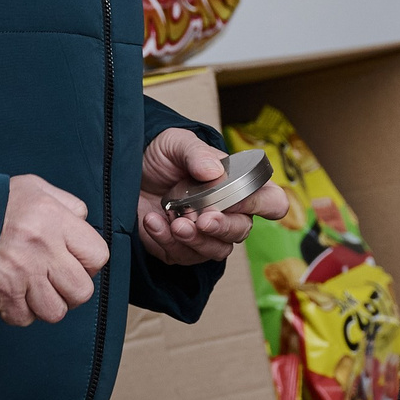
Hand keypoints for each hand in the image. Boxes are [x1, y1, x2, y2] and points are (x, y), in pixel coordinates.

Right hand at [0, 174, 108, 325]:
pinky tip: (13, 292)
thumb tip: (83, 224)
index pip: (97, 256)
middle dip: (72, 288)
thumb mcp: (34, 188)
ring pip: (55, 311)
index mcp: (54, 221)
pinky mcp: (0, 296)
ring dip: (47, 303)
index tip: (75, 259)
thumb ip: (67, 204)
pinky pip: (23, 318)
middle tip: (57, 278)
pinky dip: (20, 310)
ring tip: (36, 288)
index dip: (89, 262)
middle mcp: (41, 250)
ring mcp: (21, 276)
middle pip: (81, 291)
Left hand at [137, 127, 290, 266]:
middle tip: (203, 219)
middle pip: (241, 231)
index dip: (266, 205)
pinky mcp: (179, 249)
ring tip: (175, 223)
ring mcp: (205, 234)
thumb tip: (212, 171)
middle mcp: (227, 213)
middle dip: (223, 227)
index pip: (270, 200)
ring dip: (195, 239)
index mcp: (237, 185)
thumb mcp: (176, 143)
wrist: (129, 172)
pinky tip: (153, 221)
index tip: (243, 202)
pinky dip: (165, 240)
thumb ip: (196, 154)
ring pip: (215, 250)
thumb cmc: (162, 156)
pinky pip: (181, 256)